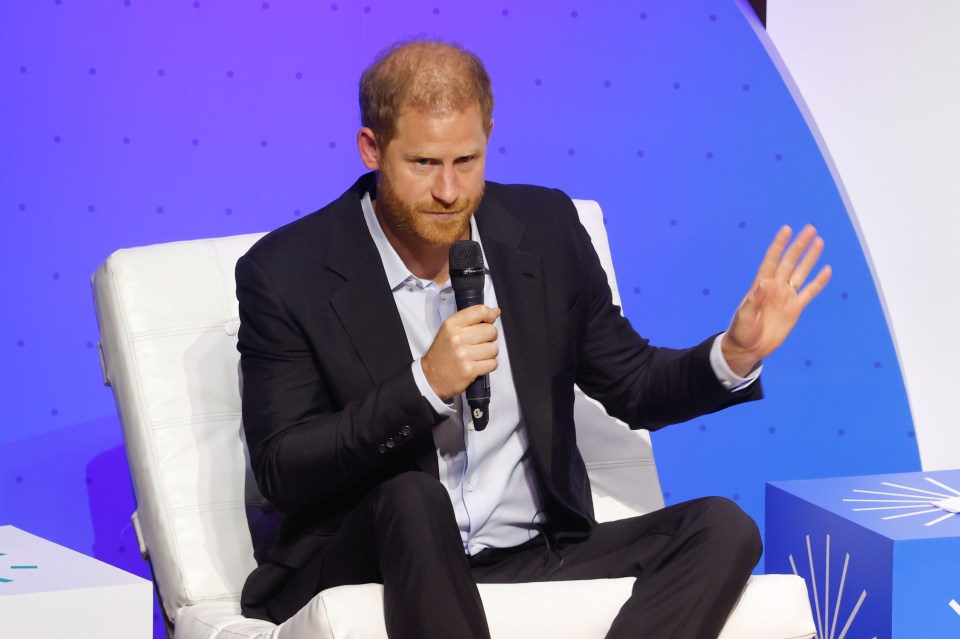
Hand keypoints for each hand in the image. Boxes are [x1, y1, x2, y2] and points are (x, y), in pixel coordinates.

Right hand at [421, 305, 500, 398]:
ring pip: (494, 349)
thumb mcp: (450, 330)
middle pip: (491, 331)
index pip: (479, 311)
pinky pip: (493, 363)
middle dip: (490, 337)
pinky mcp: (469, 370)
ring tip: (478, 355)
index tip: (490, 320)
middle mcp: (457, 338)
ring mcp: (464, 355)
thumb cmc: (443, 352)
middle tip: (481, 342)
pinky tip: (478, 364)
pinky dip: (489, 365)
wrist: (431, 377)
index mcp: (452, 325)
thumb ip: (472, 319)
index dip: (490, 315)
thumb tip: (496, 312)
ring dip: (489, 353)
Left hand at [722, 225, 831, 375]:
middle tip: (810, 229)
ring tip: (819, 242)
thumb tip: (763, 283)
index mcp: (761, 285)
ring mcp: (786, 296)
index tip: (787, 229)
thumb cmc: (741, 330)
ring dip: (810, 258)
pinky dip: (818, 282)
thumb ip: (754, 300)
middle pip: (790, 262)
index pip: (772, 260)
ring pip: (801, 273)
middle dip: (799, 245)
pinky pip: (809, 292)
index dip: (779, 245)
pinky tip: (826, 270)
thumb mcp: (744, 316)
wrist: (749, 347)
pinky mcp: (795, 309)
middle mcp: (775, 287)